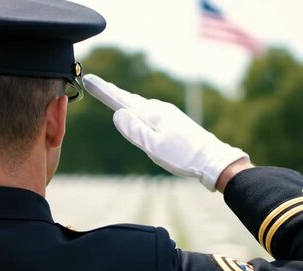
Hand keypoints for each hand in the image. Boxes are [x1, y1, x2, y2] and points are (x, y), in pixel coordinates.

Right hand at [83, 74, 248, 190]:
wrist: (212, 159)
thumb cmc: (181, 156)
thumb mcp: (153, 147)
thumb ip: (134, 130)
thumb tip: (117, 113)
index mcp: (152, 114)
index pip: (122, 100)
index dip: (104, 91)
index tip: (89, 79)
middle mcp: (159, 108)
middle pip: (130, 100)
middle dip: (113, 93)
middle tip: (96, 85)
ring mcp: (168, 113)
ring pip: (142, 106)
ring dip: (127, 101)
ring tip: (113, 95)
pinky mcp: (175, 120)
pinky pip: (151, 112)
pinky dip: (140, 110)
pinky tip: (139, 113)